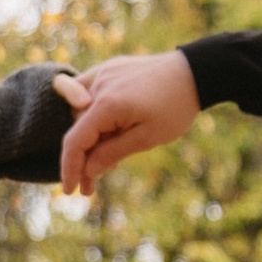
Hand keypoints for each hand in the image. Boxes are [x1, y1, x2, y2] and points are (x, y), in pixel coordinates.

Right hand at [57, 52, 200, 196]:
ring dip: (86, 138)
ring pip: (78, 113)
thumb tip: (87, 171)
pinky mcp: (107, 70)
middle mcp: (98, 85)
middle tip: (91, 187)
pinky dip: (89, 115)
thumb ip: (112, 154)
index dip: (69, 169)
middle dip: (81, 159)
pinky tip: (103, 132)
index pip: (75, 141)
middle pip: (76, 129)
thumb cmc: (175, 107)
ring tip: (105, 159)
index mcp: (107, 105)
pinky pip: (86, 94)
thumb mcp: (147, 138)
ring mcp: (101, 74)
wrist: (193, 72)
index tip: (70, 191)